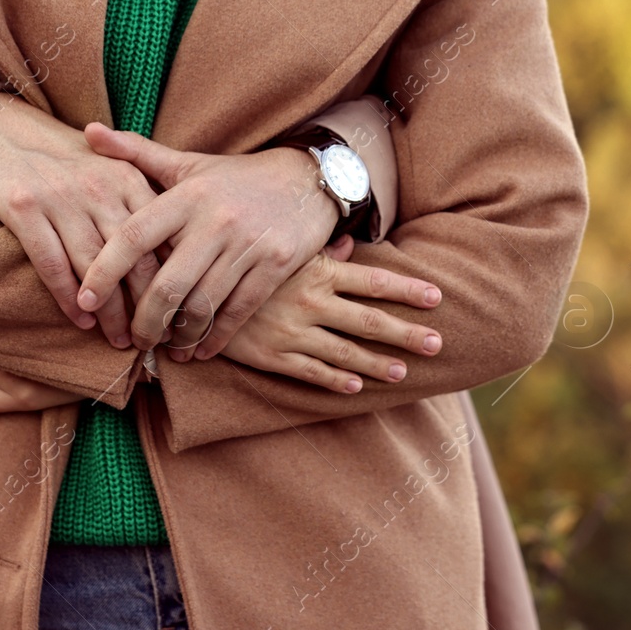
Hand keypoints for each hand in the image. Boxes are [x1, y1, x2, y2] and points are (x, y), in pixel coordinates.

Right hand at [0, 94, 158, 346]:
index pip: (160, 237)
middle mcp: (99, 187)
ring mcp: (61, 197)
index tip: (181, 313)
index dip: (172, 279)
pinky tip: (79, 321)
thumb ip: (136, 204)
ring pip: (95, 266)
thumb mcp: (106, 170)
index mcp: (127, 177)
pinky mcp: (23, 208)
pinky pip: (51, 263)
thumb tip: (172, 256)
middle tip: (156, 338)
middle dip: (147, 304)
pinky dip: (67, 297)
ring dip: (110, 311)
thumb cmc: (59, 160)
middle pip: (134, 256)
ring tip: (121, 341)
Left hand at [74, 124, 342, 359]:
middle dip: (144, 321)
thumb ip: (137, 153)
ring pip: (201, 304)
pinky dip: (215, 337)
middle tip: (132, 339)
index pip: (134, 235)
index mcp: (187, 195)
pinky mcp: (276, 264)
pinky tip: (200, 349)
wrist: (309, 178)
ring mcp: (247, 244)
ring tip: (165, 348)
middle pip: (166, 284)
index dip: (105, 270)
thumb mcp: (189, 163)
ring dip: (178, 335)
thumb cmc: (238, 178)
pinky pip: (237, 311)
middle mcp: (215, 219)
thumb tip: (89, 132)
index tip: (86, 298)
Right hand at [215, 236, 442, 393]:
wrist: (192, 285)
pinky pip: (310, 371)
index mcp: (317, 271)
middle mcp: (310, 302)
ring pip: (345, 351)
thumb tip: (350, 243)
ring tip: (403, 373)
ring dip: (377, 363)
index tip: (436, 297)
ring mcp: (291, 331)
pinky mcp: (270, 355)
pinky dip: (335, 380)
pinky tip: (357, 387)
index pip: (373, 280)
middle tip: (438, 343)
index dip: (407, 289)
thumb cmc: (242, 258)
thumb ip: (320, 250)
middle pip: (369, 321)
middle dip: (406, 333)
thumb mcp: (283, 247)